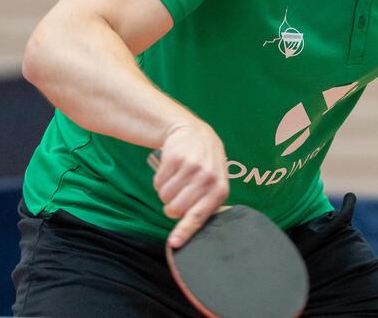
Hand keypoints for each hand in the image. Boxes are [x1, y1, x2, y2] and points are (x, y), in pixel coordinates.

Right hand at [152, 122, 228, 248]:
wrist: (195, 133)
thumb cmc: (205, 165)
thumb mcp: (214, 184)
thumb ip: (204, 206)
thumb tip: (185, 234)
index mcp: (220, 190)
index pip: (198, 216)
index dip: (184, 231)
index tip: (174, 244)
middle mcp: (207, 178)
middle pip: (175, 209)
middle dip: (171, 206)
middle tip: (179, 194)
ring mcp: (191, 167)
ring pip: (164, 196)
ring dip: (166, 191)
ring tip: (177, 178)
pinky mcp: (175, 158)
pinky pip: (158, 182)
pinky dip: (160, 180)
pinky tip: (171, 169)